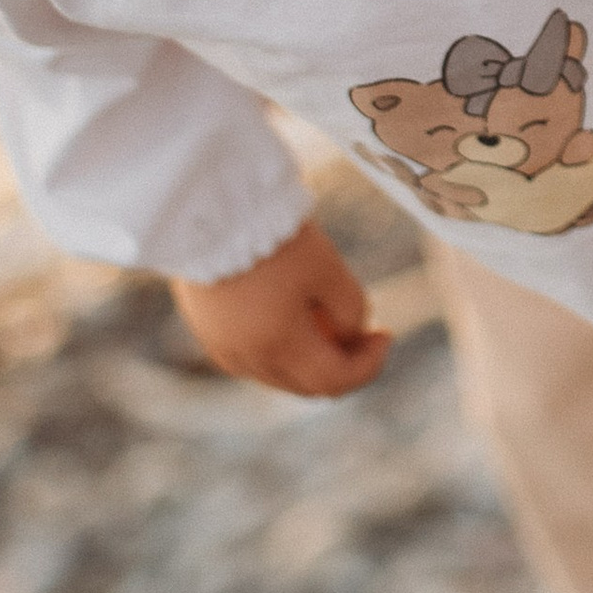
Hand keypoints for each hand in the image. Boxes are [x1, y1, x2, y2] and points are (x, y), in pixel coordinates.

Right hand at [173, 222, 387, 397]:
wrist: (206, 207)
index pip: (334, 381)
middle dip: (342, 363)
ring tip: (326, 316)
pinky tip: (291, 312)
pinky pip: (252, 357)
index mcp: (277, 345)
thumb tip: (354, 334)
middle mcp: (246, 358)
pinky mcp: (206, 331)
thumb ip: (350, 309)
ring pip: (278, 374)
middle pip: (306, 385)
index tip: (386, 334)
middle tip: (364, 331)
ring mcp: (221, 347)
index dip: (369, 364)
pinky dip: (279, 347)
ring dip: (310, 357)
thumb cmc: (271, 234)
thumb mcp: (327, 268)